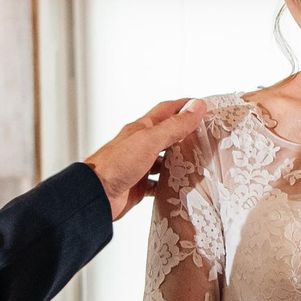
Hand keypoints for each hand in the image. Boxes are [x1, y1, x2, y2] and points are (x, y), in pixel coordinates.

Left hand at [84, 99, 206, 219]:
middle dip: (185, 133)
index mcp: (141, 129)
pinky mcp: (138, 186)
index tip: (202, 105)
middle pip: (166, 135)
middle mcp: (139, 145)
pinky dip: (168, 184)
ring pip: (163, 160)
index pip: (166, 111)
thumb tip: (196, 106)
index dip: (184, 106)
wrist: (96, 195)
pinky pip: (157, 184)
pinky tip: (178, 186)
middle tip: (205, 135)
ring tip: (197, 162)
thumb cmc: (116, 165)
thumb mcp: (150, 140)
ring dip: (178, 160)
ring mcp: (138, 166)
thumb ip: (174, 126)